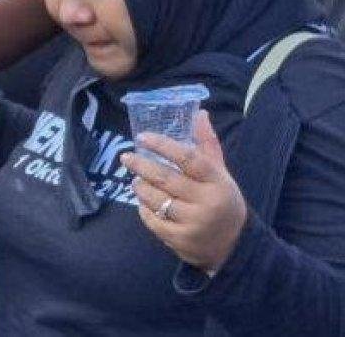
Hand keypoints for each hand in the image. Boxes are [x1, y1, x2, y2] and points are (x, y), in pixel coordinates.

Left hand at [122, 110, 247, 272]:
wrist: (232, 244)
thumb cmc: (222, 200)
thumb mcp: (220, 173)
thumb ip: (207, 144)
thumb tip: (200, 113)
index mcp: (218, 182)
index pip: (188, 158)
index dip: (163, 145)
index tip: (142, 137)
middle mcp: (206, 202)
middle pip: (166, 178)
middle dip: (141, 166)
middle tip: (126, 157)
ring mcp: (193, 223)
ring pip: (155, 199)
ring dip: (141, 187)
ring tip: (136, 179)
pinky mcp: (180, 239)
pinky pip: (152, 220)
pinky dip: (144, 208)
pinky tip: (144, 201)